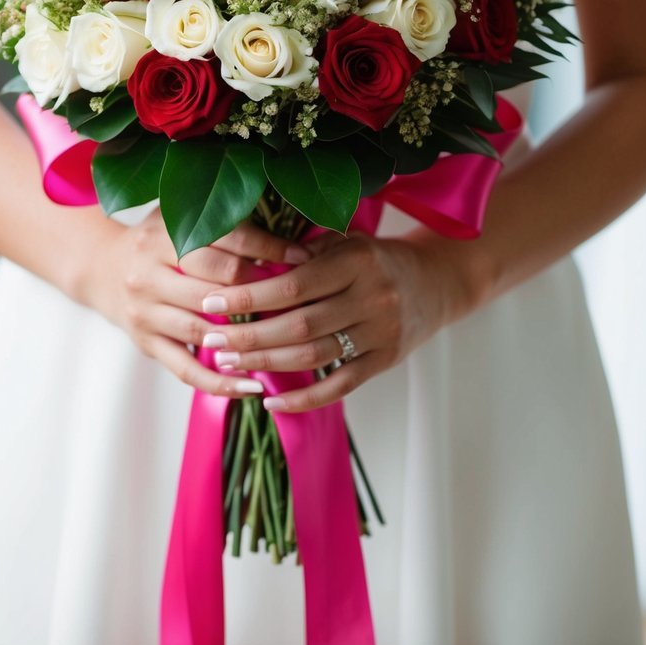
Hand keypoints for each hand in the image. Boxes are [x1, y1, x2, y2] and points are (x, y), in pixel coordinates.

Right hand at [77, 206, 301, 396]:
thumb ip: (224, 225)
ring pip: (200, 329)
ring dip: (244, 339)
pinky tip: (253, 387)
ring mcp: (144, 311)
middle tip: (301, 302)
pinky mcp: (145, 343)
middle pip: (213, 286)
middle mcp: (147, 272)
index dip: (268, 249)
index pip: (224, 241)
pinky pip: (186, 370)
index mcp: (161, 235)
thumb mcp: (179, 219)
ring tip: (285, 345)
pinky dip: (221, 382)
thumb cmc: (158, 241)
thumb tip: (289, 238)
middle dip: (260, 294)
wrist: (102, 268)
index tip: (304, 260)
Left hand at [196, 232, 467, 411]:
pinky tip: (271, 402)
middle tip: (210, 339)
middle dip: (248, 335)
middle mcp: (372, 297)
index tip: (211, 301)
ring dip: (266, 363)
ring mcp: (381, 332)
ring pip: (314, 356)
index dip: (248, 295)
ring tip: (229, 363)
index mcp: (357, 261)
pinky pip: (340, 385)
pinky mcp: (385, 361)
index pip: (292, 285)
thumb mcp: (347, 241)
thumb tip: (247, 266)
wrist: (435, 282)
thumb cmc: (375, 258)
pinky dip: (305, 398)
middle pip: (298, 325)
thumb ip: (305, 251)